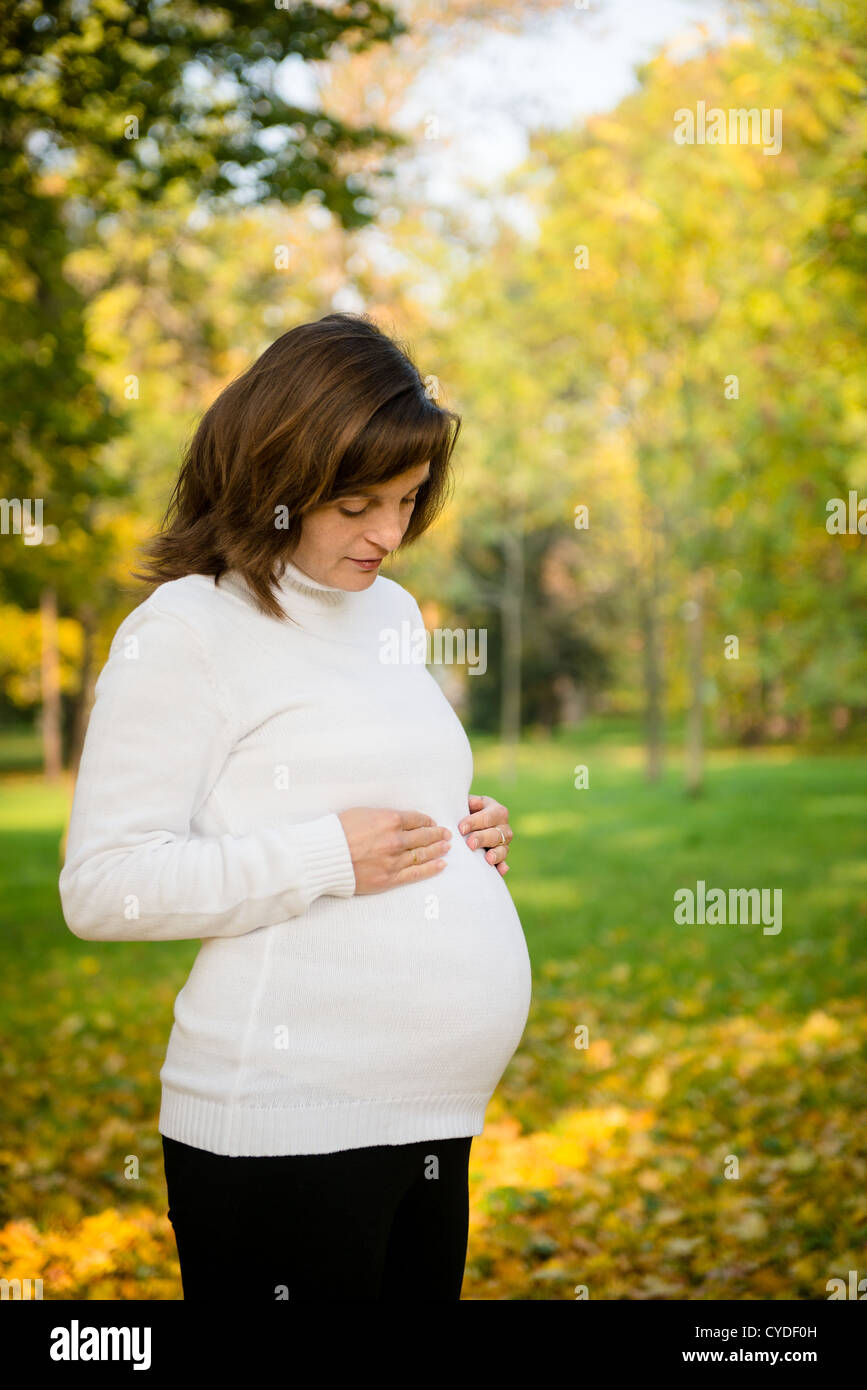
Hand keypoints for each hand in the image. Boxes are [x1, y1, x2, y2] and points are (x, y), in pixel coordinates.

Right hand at [337, 808, 451, 894]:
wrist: (323, 856)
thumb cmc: (337, 832)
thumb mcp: (361, 813)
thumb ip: (382, 816)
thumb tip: (396, 819)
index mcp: (389, 820)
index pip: (416, 819)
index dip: (427, 821)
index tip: (432, 822)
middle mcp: (395, 840)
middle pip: (423, 836)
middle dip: (437, 834)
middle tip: (446, 834)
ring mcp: (393, 860)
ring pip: (422, 854)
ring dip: (437, 850)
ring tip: (447, 847)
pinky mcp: (388, 878)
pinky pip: (415, 873)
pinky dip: (431, 868)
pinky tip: (441, 864)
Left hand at [458, 794, 512, 874]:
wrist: (470, 824)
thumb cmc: (467, 811)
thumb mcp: (468, 803)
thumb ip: (469, 802)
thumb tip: (472, 802)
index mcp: (497, 810)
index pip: (488, 816)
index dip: (474, 822)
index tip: (461, 828)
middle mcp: (504, 826)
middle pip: (496, 833)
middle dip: (482, 838)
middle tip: (470, 844)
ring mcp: (504, 842)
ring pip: (503, 848)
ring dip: (496, 854)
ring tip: (488, 859)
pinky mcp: (501, 855)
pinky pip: (504, 862)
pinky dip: (503, 866)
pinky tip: (500, 870)